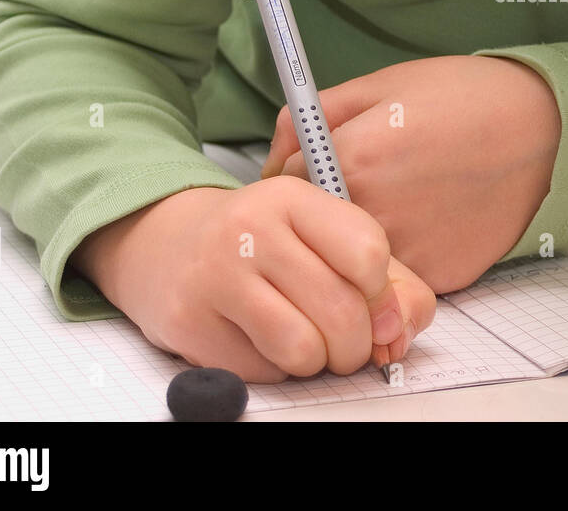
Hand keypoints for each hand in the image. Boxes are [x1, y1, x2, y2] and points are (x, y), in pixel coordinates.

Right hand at [71, 177, 436, 382]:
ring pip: (303, 349)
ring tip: (307, 342)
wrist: (168, 246)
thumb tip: (398, 331)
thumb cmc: (263, 244)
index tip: (372, 301)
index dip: (382, 293)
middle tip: (347, 341)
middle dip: (357, 343)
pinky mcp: (189, 322)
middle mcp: (250, 229)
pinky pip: (263, 371)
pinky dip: (276, 368)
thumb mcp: (322, 236)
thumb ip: (384, 278)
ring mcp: (215, 275)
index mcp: (292, 197)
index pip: (367, 252)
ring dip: (317, 361)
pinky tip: (263, 340)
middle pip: (341, 310)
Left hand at [261, 56, 561, 293]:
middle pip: (316, 232)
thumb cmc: (466, 97)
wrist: (548, 128)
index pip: (284, 189)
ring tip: (405, 196)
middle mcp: (374, 215)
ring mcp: (409, 253)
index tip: (318, 166)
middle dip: (326, 212)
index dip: (298, 175)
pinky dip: (406, 253)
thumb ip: (310, 117)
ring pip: (355, 262)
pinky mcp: (441, 276)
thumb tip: (274, 161)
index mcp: (352, 159)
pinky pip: (401, 274)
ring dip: (361, 240)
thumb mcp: (380, 84)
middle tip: (369, 180)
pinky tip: (434, 216)